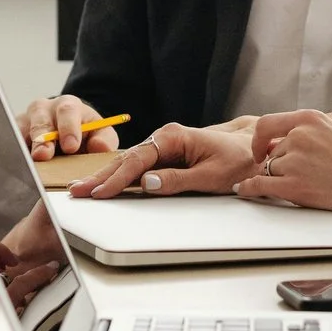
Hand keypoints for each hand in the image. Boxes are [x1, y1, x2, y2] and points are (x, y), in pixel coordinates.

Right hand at [21, 95, 117, 160]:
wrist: (67, 133)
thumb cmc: (84, 133)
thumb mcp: (100, 133)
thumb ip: (104, 140)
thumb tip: (100, 148)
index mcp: (68, 106)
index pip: (68, 111)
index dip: (68, 128)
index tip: (71, 146)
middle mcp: (44, 109)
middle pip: (40, 119)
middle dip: (42, 138)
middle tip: (44, 155)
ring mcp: (25, 121)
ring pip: (21, 129)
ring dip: (24, 146)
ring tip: (29, 161)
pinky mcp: (12, 134)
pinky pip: (9, 141)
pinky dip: (12, 152)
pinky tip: (16, 164)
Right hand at [68, 122, 254, 196]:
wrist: (253, 150)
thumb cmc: (237, 160)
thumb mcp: (211, 175)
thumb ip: (178, 180)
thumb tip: (147, 183)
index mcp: (173, 137)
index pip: (137, 160)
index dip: (117, 179)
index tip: (100, 193)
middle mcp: (164, 138)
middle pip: (126, 160)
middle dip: (101, 177)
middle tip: (77, 192)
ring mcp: (163, 147)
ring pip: (129, 164)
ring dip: (106, 178)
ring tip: (83, 190)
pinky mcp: (165, 157)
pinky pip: (138, 167)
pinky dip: (120, 177)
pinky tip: (105, 185)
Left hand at [232, 110, 331, 221]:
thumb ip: (307, 133)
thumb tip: (277, 146)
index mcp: (310, 118)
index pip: (267, 124)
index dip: (259, 140)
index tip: (261, 150)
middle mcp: (298, 136)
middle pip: (271, 153)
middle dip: (278, 165)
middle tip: (296, 177)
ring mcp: (295, 161)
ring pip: (269, 170)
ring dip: (277, 179)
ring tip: (305, 186)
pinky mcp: (293, 186)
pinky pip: (259, 185)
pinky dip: (249, 189)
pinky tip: (244, 191)